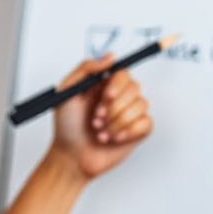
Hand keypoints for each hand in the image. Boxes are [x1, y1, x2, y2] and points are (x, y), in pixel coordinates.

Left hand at [50, 53, 153, 180]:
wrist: (70, 158)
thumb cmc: (65, 127)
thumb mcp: (66, 92)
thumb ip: (86, 69)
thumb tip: (110, 56)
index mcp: (103, 84)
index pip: (123, 72)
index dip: (117, 84)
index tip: (106, 97)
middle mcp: (118, 96)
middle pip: (134, 87)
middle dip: (114, 107)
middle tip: (96, 119)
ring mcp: (129, 113)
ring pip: (141, 105)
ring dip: (117, 122)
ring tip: (101, 132)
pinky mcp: (137, 131)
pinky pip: (146, 123)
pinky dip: (128, 132)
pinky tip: (113, 139)